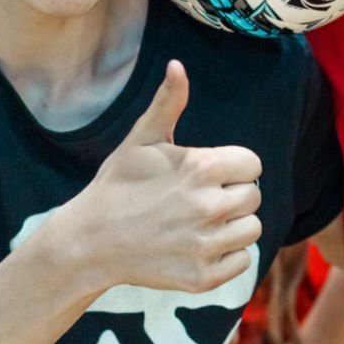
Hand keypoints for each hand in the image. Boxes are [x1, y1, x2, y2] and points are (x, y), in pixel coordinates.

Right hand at [52, 61, 262, 296]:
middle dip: (232, 195)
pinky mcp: (204, 277)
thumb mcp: (140, 140)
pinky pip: (242, 262)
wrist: (90, 242)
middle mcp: (209, 206)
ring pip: (252, 229)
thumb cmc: (117, 186)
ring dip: (232, 226)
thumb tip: (178, 65)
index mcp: (201, 168)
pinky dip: (226, 256)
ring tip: (199, 223)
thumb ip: (168, 103)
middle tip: (198, 201)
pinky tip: (196, 247)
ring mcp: (207, 245)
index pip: (252, 165)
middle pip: (253, 196)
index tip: (207, 175)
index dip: (232, 168)